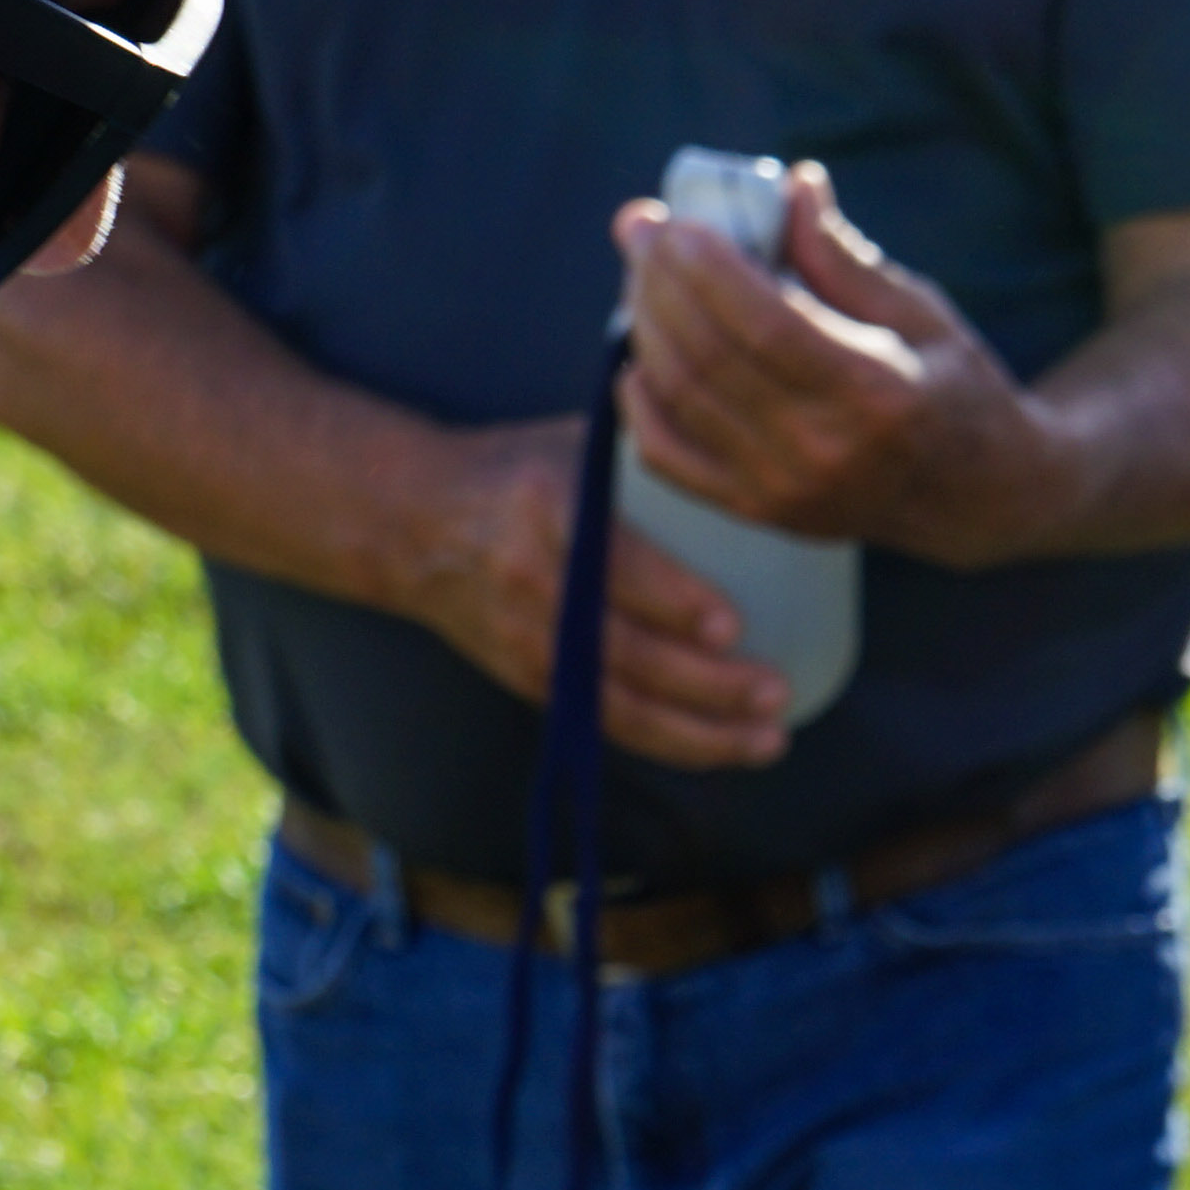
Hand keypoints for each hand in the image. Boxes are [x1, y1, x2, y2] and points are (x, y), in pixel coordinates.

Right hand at [406, 409, 789, 768]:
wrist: (413, 523)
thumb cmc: (516, 471)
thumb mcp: (570, 441)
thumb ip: (649, 447)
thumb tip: (747, 442)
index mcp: (546, 511)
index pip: (615, 566)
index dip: (672, 602)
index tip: (731, 626)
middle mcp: (532, 584)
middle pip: (624, 651)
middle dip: (705, 685)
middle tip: (775, 693)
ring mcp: (527, 643)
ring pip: (617, 705)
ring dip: (697, 734)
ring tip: (767, 741)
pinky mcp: (529, 680)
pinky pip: (603, 723)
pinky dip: (665, 742)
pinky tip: (722, 748)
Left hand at [619, 163, 1059, 558]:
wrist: (974, 497)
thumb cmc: (952, 387)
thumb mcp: (922, 312)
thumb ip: (845, 257)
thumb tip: (794, 185)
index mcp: (878, 392)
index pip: (768, 325)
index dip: (710, 269)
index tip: (675, 221)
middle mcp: (825, 450)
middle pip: (711, 358)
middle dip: (661, 284)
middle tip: (640, 229)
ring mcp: (785, 490)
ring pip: (682, 399)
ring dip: (646, 328)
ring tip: (641, 276)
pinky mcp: (758, 511)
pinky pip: (668, 457)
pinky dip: (641, 401)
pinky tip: (640, 354)